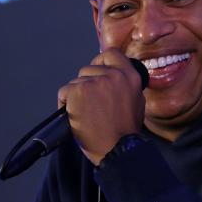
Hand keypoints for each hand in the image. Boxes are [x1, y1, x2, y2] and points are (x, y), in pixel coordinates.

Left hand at [57, 48, 145, 164]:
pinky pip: (65, 92)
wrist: (116, 148)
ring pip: (76, 81)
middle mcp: (114, 75)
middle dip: (86, 83)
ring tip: (84, 112)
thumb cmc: (126, 130)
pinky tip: (74, 115)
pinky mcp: (79, 90)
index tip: (98, 72)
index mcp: (131, 77)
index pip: (111, 54)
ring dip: (76, 95)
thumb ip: (125, 85)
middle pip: (89, 68)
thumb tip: (113, 77)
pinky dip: (65, 103)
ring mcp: (96, 81)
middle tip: (90, 102)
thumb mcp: (136, 101)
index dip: (101, 62)